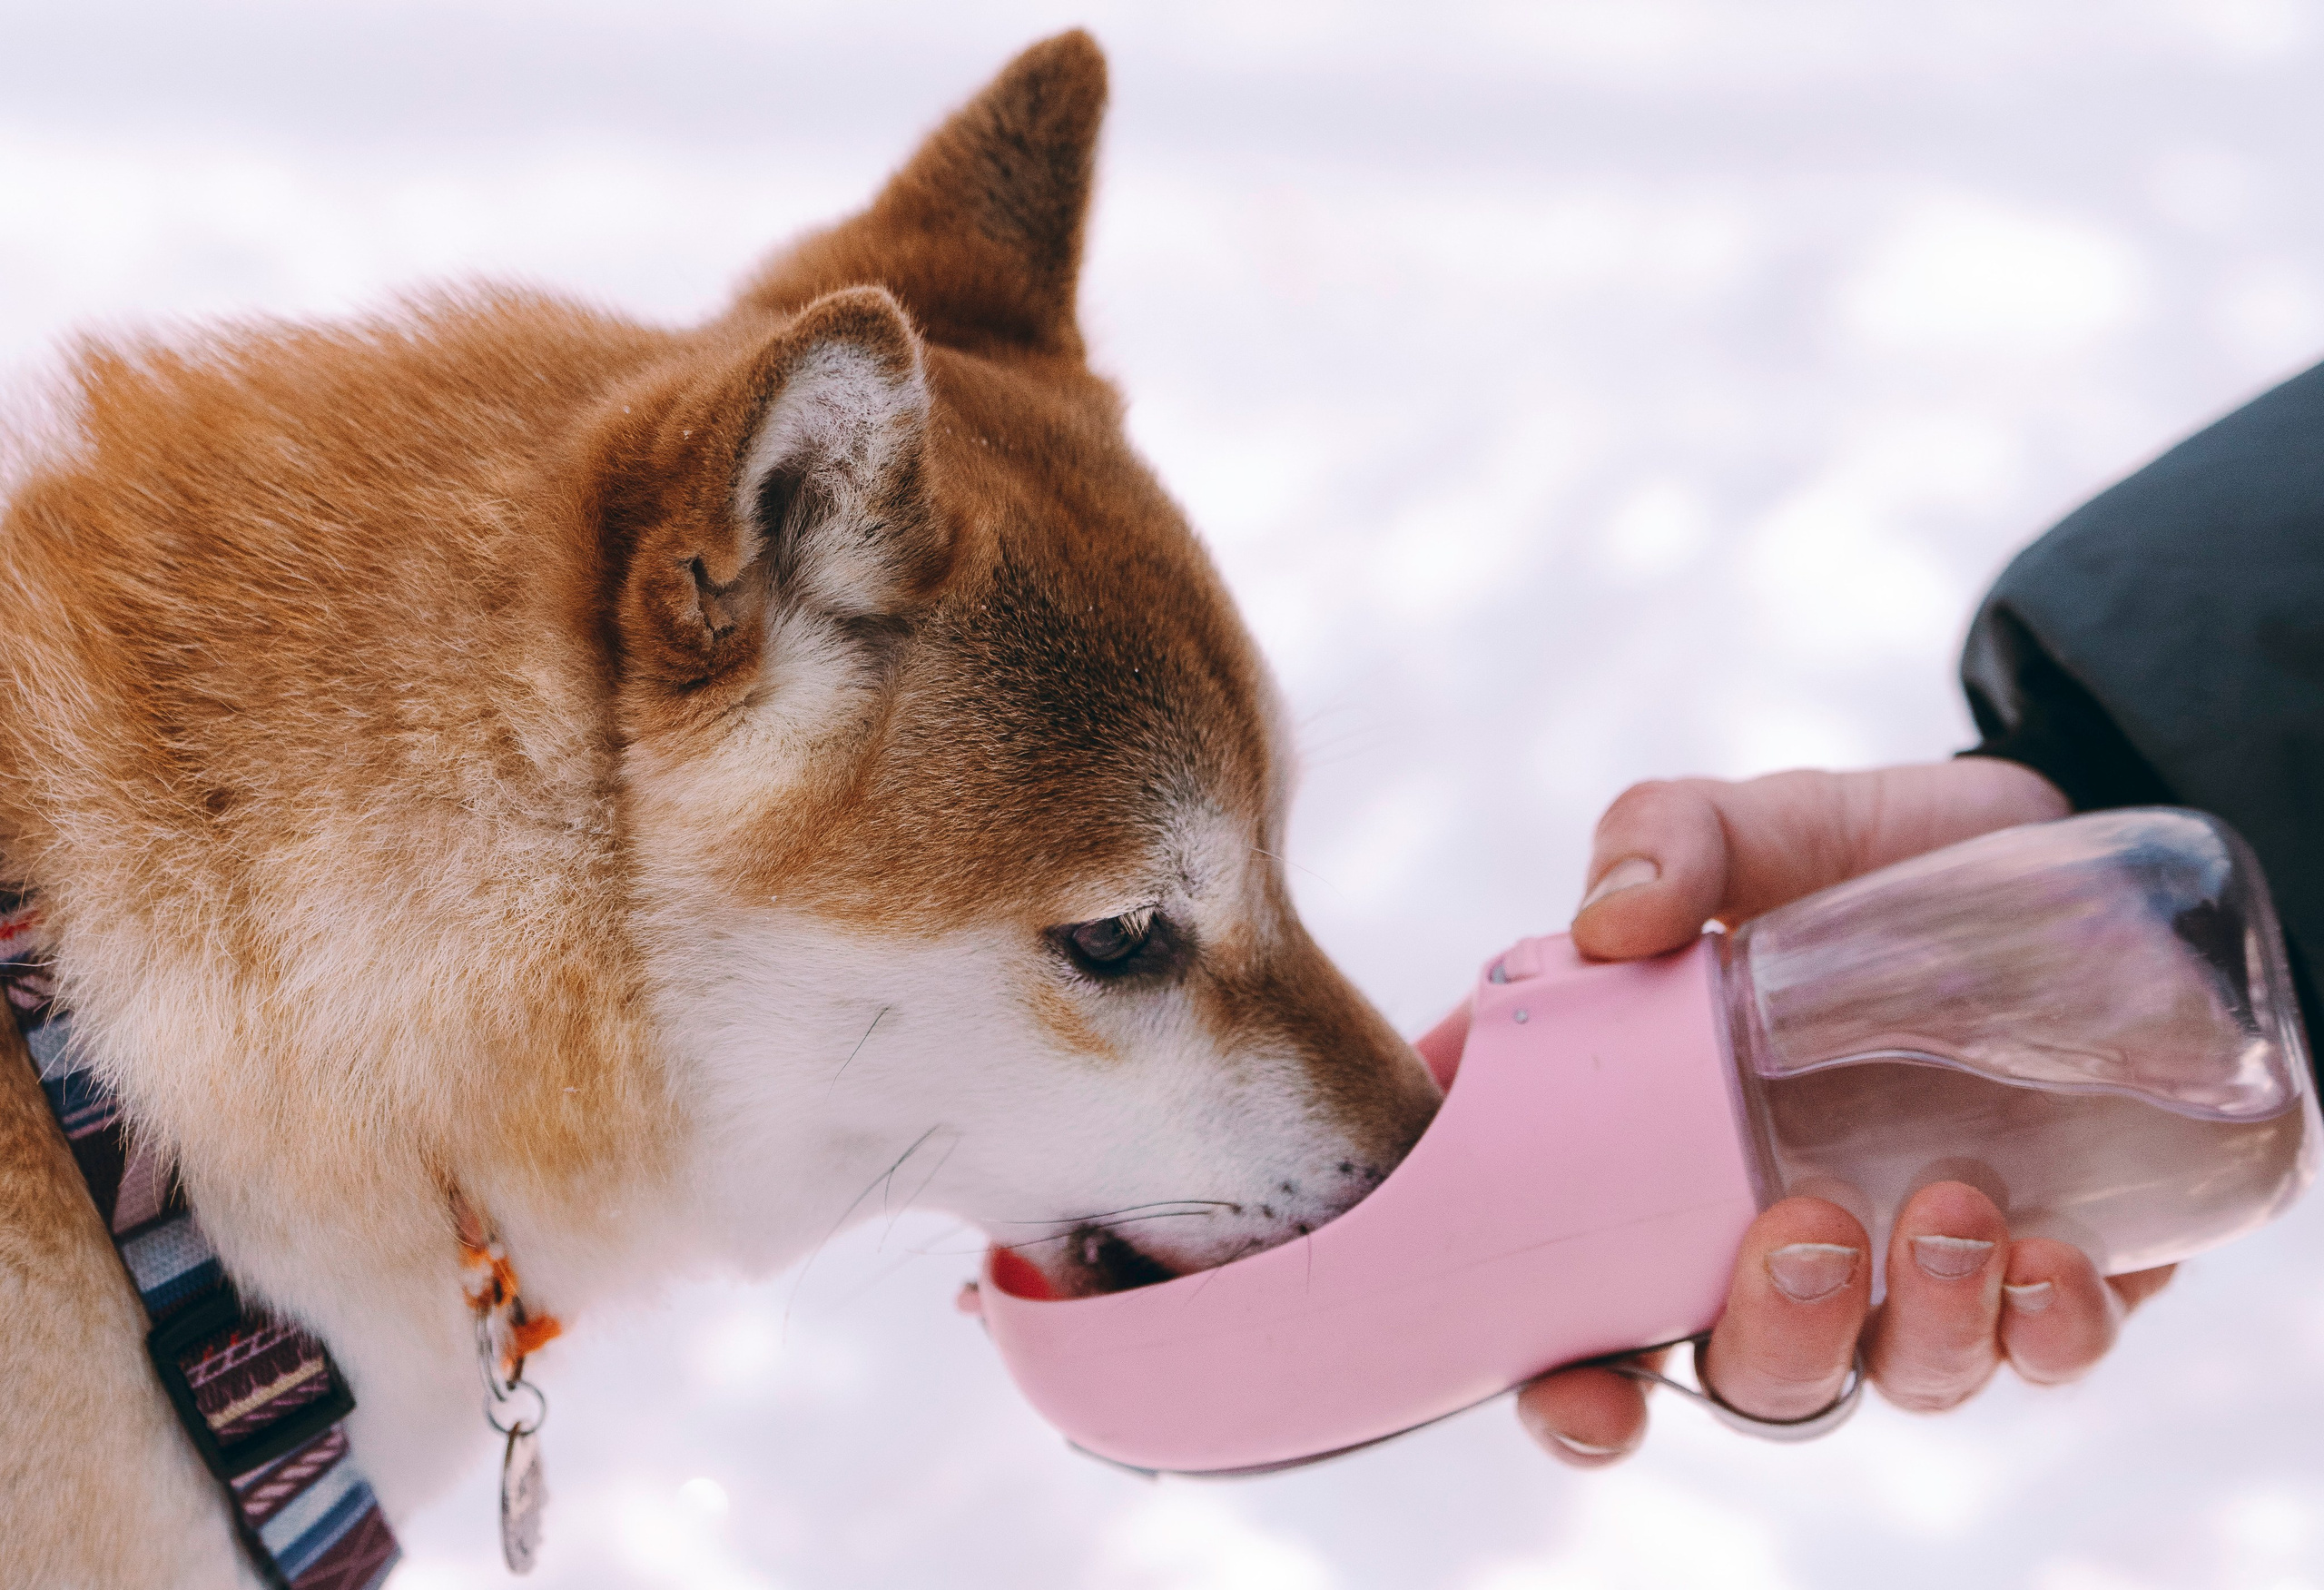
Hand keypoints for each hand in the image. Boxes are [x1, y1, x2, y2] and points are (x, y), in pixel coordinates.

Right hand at [1516, 759, 2175, 1465]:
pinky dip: (2049, 1329)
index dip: (1571, 1389)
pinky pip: (2049, 1346)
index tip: (1583, 1390)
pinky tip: (2051, 1257)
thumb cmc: (1853, 856)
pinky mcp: (2054, 1264)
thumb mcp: (1755, 827)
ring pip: (1899, 1374)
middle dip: (1770, 1345)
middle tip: (1801, 1233)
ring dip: (1922, 1328)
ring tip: (1952, 1206)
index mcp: (1667, 1172)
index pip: (1585, 1319)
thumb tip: (1610, 922)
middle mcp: (1781, 1244)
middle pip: (1748, 1377)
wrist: (2044, 841)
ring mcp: (1918, 1266)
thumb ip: (1666, 842)